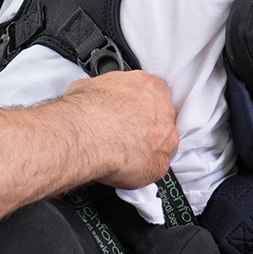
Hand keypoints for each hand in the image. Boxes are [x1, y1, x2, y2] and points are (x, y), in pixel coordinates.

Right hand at [61, 70, 178, 189]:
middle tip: (125, 131)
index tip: (131, 110)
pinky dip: (144, 168)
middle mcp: (162, 110)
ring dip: (148, 146)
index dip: (142, 103)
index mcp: (148, 86)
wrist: (86, 135)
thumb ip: (105, 91)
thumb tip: (95, 97)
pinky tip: (126, 166)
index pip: (155, 91)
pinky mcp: (160, 164)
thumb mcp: (90, 85)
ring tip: (125, 151)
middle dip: (146, 125)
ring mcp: (165, 138)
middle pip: (162, 117)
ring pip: (163, 143)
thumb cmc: (88, 110)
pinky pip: (156, 166)